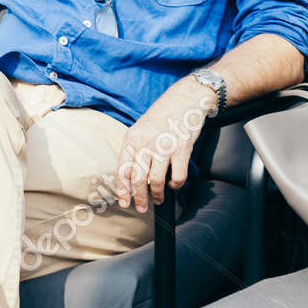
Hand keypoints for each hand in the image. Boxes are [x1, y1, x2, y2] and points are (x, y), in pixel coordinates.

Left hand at [115, 76, 214, 211]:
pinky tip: (174, 183)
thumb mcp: (141, 128)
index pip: (123, 169)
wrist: (185, 99)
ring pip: (156, 181)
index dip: (122, 189)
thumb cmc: (163, 115)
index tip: (123, 203)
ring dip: (157, 195)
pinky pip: (177, 177)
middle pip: (138, 179)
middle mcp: (146, 141)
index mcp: (133, 137)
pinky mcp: (182, 149)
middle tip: (141, 208)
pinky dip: (175, 185)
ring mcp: (164, 145)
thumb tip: (131, 176)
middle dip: (138, 198)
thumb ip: (135, 148)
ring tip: (158, 199)